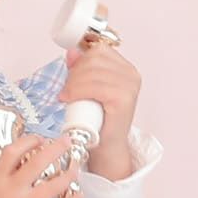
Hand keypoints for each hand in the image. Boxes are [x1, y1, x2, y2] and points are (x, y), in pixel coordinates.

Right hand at [0, 134, 82, 197]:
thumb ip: (8, 178)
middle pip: (36, 162)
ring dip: (69, 174)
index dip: (28, 141)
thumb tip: (29, 160)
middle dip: (56, 148)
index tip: (40, 139)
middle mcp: (10, 192)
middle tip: (66, 143)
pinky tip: (78, 194)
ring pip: (53, 184)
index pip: (11, 152)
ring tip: (75, 169)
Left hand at [58, 43, 140, 177]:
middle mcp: (131, 74)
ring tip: (66, 96)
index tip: (70, 76)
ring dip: (73, 83)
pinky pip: (95, 86)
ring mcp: (129, 85)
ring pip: (92, 72)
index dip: (80, 60)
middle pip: (94, 58)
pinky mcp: (123, 98)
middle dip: (74, 73)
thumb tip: (72, 52)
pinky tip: (69, 99)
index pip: (99, 50)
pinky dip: (77, 91)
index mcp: (125, 68)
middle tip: (66, 90)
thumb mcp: (89, 89)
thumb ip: (82, 69)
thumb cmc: (99, 120)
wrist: (107, 147)